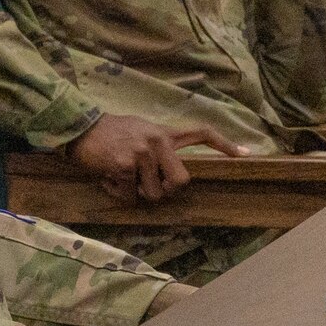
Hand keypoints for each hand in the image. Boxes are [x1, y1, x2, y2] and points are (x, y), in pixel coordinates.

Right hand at [65, 114, 245, 201]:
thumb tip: (171, 178)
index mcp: (164, 133)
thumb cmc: (109, 133)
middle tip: (147, 184)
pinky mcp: (125, 166)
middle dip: (166, 191)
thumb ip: (158, 147)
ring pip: (154, 195)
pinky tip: (107, 177)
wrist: (79, 128)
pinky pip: (129, 197)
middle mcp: (157, 141)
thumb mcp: (140, 130)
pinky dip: (117, 193)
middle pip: (181, 181)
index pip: (201, 133)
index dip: (225, 145)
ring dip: (136, 193)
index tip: (246, 155)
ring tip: (121, 176)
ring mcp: (142, 153)